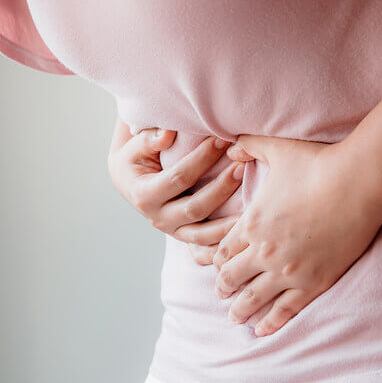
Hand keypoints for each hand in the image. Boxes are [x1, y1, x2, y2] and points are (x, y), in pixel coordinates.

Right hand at [107, 116, 245, 264]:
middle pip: (195, 207)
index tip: (222, 140)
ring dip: (229, 222)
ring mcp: (172, 231)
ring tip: (252, 205)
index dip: (202, 159)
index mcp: (143, 195)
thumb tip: (167, 134)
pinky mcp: (184, 237)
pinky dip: (223, 245)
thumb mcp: (134, 146)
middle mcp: (158, 218)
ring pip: (204, 234)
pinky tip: (243, 237)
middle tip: (242, 166)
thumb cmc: (136, 158)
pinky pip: (206, 248)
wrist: (130, 181)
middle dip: (221, 187)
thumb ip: (149, 139)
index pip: (179, 177)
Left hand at [213, 134, 381, 336]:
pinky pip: (285, 310)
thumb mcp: (277, 148)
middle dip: (225, 286)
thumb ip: (248, 146)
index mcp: (251, 223)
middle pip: (233, 277)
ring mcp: (288, 271)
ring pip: (254, 299)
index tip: (215, 266)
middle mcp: (264, 252)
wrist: (359, 183)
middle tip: (222, 293)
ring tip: (235, 318)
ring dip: (241, 310)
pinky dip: (271, 322)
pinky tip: (262, 330)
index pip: (223, 250)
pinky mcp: (314, 283)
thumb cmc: (319, 163)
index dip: (216, 260)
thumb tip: (228, 146)